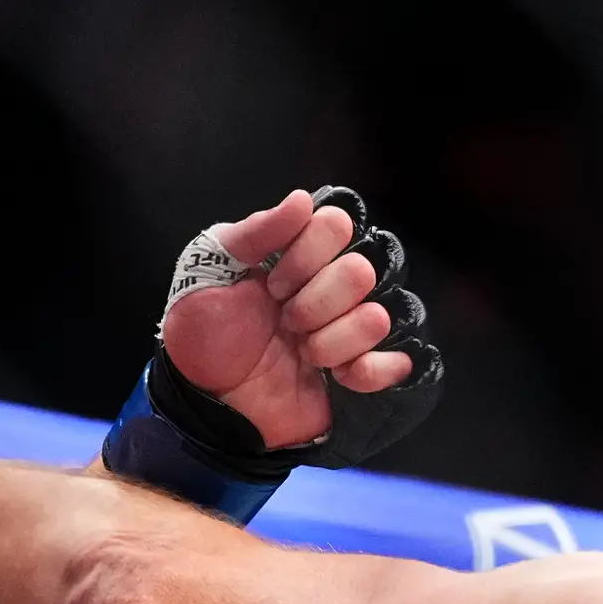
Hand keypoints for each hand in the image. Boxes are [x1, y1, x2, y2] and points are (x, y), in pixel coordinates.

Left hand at [161, 189, 421, 452]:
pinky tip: (339, 377)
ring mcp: (349, 331)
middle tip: (284, 322)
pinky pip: (398, 364)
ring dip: (332, 341)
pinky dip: (370, 371)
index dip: (305, 255)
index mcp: (301, 253)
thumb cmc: (204, 332)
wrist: (204, 402)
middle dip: (315, 302)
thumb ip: (253, 232)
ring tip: (302, 353)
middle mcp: (333, 286)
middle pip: (362, 271)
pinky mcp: (361, 375)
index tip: (270, 284)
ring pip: (376, 318)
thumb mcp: (211, 270)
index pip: (337, 225)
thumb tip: (302, 200)